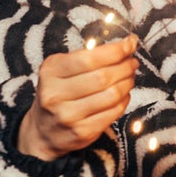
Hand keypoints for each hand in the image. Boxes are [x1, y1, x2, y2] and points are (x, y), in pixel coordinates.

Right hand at [16, 34, 138, 160]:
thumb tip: (126, 45)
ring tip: (130, 77)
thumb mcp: (60, 69)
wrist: (43, 131)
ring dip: (127, 83)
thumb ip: (88, 55)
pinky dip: (124, 100)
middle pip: (102, 77)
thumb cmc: (58, 92)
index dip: (115, 50)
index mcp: (51, 72)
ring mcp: (68, 116)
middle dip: (125, 67)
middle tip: (132, 62)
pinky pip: (113, 112)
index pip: (89, 58)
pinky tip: (124, 94)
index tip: (130, 44)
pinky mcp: (81, 132)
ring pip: (111, 95)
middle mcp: (55, 94)